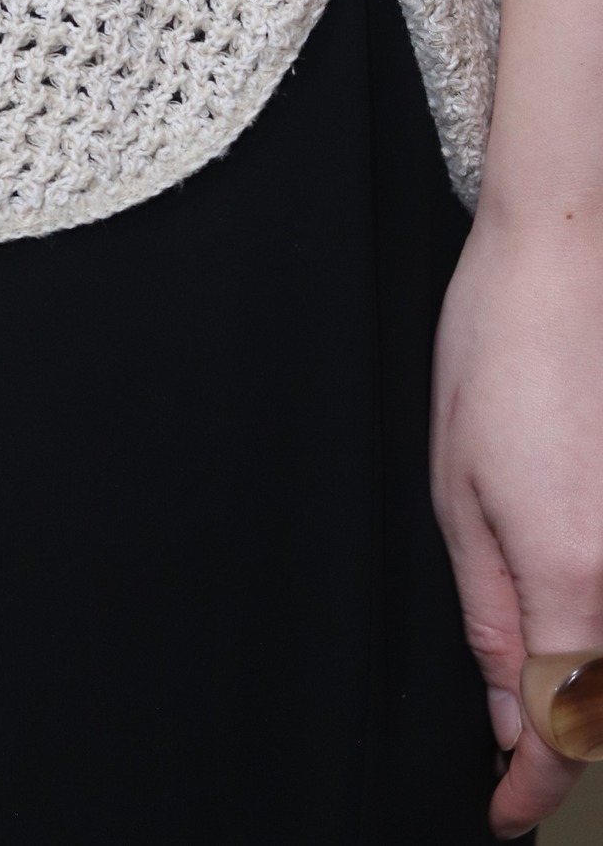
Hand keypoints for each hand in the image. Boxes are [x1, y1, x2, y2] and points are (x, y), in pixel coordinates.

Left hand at [432, 196, 602, 836]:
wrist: (566, 258)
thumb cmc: (496, 357)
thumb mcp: (458, 492)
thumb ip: (491, 613)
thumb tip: (508, 712)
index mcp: (575, 573)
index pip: (567, 725)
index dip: (536, 786)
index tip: (504, 814)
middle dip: (574, 751)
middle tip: (520, 776)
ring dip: (598, 697)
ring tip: (547, 708)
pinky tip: (585, 635)